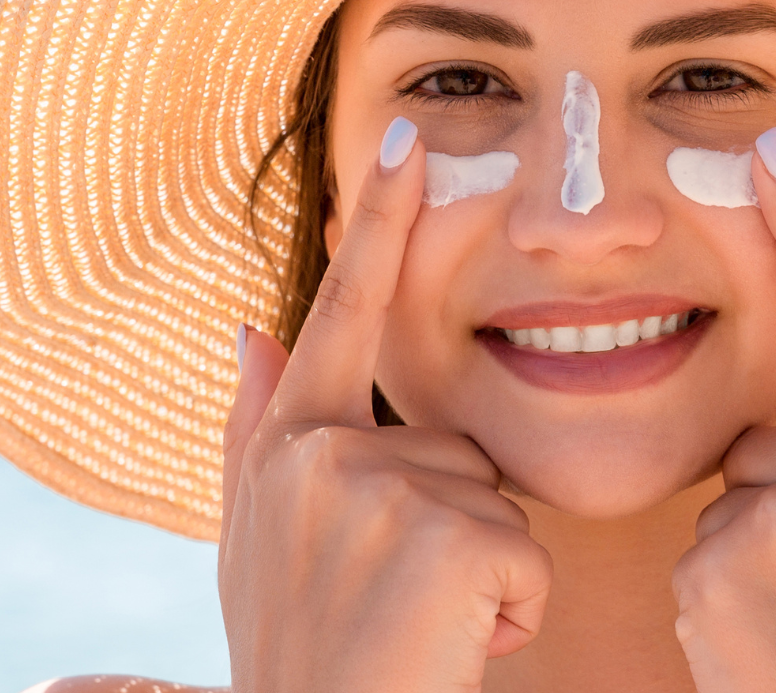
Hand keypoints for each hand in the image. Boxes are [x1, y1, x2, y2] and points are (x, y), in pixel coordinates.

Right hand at [218, 118, 552, 692]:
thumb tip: (251, 325)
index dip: (377, 224)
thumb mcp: (257, 542)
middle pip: (453, 446)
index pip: (343, 312)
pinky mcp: (442, 540)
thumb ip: (257, 427)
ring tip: (420, 629)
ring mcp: (380, 493)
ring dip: (482, 576)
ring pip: (494, 504)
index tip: (408, 135)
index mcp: (287, 446)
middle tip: (396, 605)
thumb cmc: (298, 655)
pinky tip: (454, 646)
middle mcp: (322, 455)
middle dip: (453, 527)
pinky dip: (511, 615)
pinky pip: (524, 558)